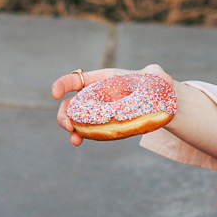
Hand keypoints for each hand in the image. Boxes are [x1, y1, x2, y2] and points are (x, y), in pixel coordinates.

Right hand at [50, 65, 166, 145]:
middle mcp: (96, 96)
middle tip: (67, 125)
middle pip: (71, 104)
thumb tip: (161, 77)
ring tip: (74, 139)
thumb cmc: (155, 86)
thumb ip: (156, 74)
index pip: (78, 80)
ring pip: (75, 120)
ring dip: (70, 129)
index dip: (63, 84)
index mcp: (103, 80)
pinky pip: (86, 131)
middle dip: (64, 114)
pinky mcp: (103, 127)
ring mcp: (98, 113)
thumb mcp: (157, 77)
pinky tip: (78, 141)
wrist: (161, 104)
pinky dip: (79, 136)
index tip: (55, 94)